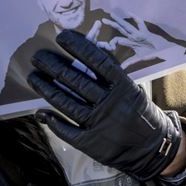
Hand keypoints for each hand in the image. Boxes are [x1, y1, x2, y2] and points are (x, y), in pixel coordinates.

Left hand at [28, 30, 184, 181]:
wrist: (151, 148)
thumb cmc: (138, 113)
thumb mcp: (132, 91)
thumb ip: (111, 78)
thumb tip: (84, 59)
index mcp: (123, 87)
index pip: (98, 62)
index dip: (79, 48)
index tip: (62, 37)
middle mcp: (111, 104)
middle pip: (77, 81)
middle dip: (54, 67)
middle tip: (38, 56)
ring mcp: (100, 124)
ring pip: (67, 104)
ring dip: (47, 89)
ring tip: (34, 77)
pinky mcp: (92, 143)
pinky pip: (67, 131)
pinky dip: (53, 121)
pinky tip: (41, 113)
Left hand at [97, 14, 185, 68]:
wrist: (163, 50)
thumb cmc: (153, 53)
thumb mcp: (139, 58)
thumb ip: (130, 62)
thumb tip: (121, 68)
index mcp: (131, 42)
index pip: (118, 40)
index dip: (111, 42)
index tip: (106, 46)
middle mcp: (133, 36)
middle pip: (120, 29)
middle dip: (112, 24)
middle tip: (102, 20)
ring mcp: (139, 34)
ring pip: (127, 26)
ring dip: (119, 21)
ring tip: (112, 14)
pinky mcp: (145, 32)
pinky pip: (140, 24)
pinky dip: (135, 18)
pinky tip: (129, 13)